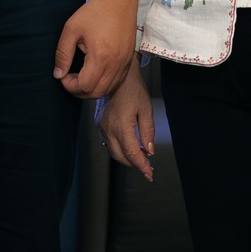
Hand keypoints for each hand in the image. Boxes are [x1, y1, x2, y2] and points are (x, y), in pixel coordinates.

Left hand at [53, 0, 135, 99]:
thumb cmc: (95, 11)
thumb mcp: (72, 29)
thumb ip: (63, 53)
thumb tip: (58, 73)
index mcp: (100, 57)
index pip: (84, 86)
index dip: (70, 85)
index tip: (64, 75)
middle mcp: (115, 64)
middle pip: (96, 93)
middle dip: (79, 91)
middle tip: (70, 78)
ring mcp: (124, 63)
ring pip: (108, 90)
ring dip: (92, 89)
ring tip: (82, 75)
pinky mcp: (129, 60)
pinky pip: (117, 82)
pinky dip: (105, 84)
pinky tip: (95, 73)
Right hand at [94, 59, 155, 180]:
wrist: (118, 77)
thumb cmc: (134, 90)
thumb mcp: (146, 110)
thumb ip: (148, 132)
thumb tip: (149, 151)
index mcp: (122, 127)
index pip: (132, 154)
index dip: (142, 166)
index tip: (149, 174)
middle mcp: (109, 130)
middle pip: (121, 157)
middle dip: (135, 164)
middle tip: (148, 168)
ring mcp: (103, 128)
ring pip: (114, 152)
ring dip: (127, 158)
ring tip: (141, 158)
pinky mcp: (101, 125)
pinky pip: (109, 143)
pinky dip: (120, 150)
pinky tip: (130, 148)